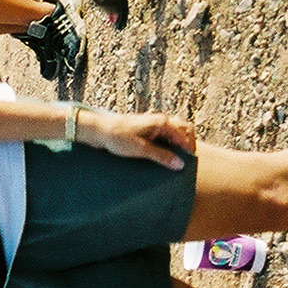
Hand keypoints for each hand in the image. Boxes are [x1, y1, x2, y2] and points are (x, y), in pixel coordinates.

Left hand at [77, 109, 195, 169]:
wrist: (98, 131)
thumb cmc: (117, 137)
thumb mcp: (140, 150)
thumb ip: (161, 157)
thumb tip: (179, 164)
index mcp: (162, 122)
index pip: (184, 136)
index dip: (188, 151)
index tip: (189, 166)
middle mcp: (160, 120)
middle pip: (184, 131)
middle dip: (187, 145)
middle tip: (185, 162)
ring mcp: (154, 124)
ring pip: (175, 133)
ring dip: (178, 145)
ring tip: (175, 161)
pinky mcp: (147, 130)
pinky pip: (165, 136)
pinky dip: (169, 145)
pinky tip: (164, 157)